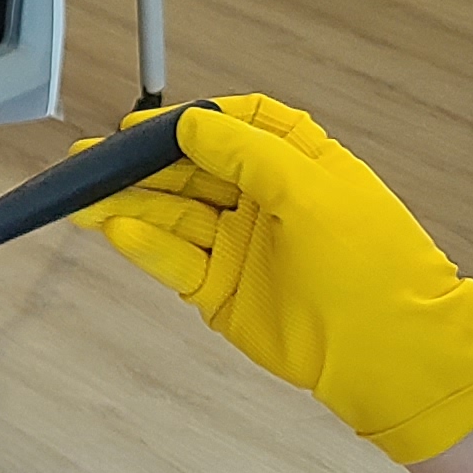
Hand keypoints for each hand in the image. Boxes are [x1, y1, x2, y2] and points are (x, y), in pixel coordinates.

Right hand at [70, 94, 472, 461]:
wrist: (389, 352)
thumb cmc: (371, 265)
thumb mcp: (310, 188)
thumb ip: (246, 150)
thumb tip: (188, 122)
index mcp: (299, 164)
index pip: (237, 126)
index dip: (190, 120)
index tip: (143, 122)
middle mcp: (265, 201)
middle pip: (191, 170)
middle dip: (141, 164)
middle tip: (89, 161)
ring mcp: (240, 246)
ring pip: (172, 215)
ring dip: (128, 205)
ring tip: (84, 200)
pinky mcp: (220, 290)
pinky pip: (173, 261)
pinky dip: (145, 247)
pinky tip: (118, 233)